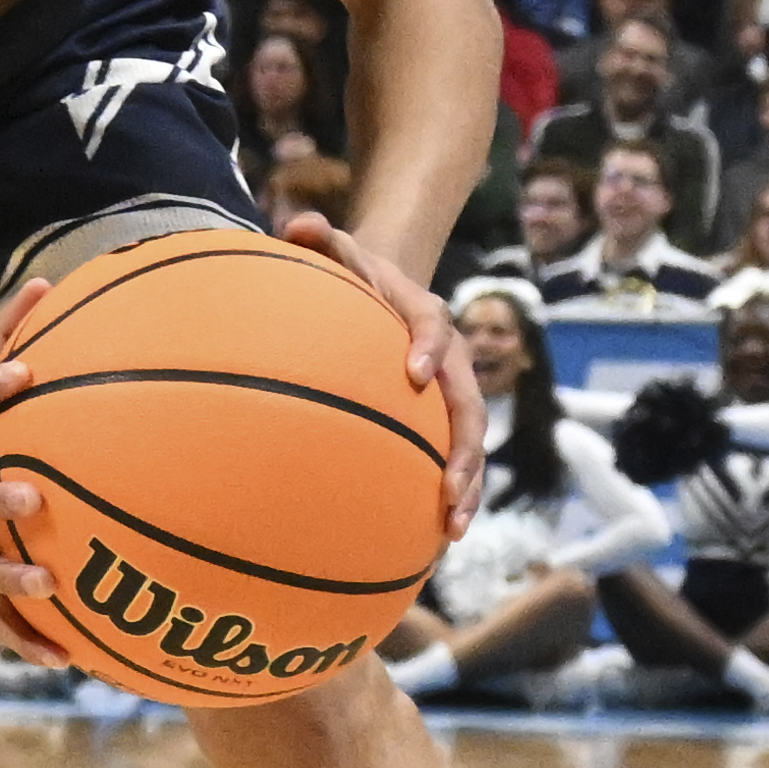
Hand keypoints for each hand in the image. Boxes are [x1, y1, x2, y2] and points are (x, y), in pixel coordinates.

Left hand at [285, 208, 486, 531]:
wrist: (390, 293)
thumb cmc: (356, 278)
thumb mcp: (340, 252)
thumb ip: (321, 239)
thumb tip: (298, 225)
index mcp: (427, 316)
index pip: (434, 326)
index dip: (429, 347)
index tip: (415, 374)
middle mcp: (450, 361)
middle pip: (469, 406)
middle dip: (464, 449)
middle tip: (449, 487)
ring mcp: (451, 398)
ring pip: (470, 446)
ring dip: (467, 488)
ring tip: (451, 530)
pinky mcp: (441, 426)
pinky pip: (451, 464)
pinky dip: (448, 499)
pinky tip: (431, 542)